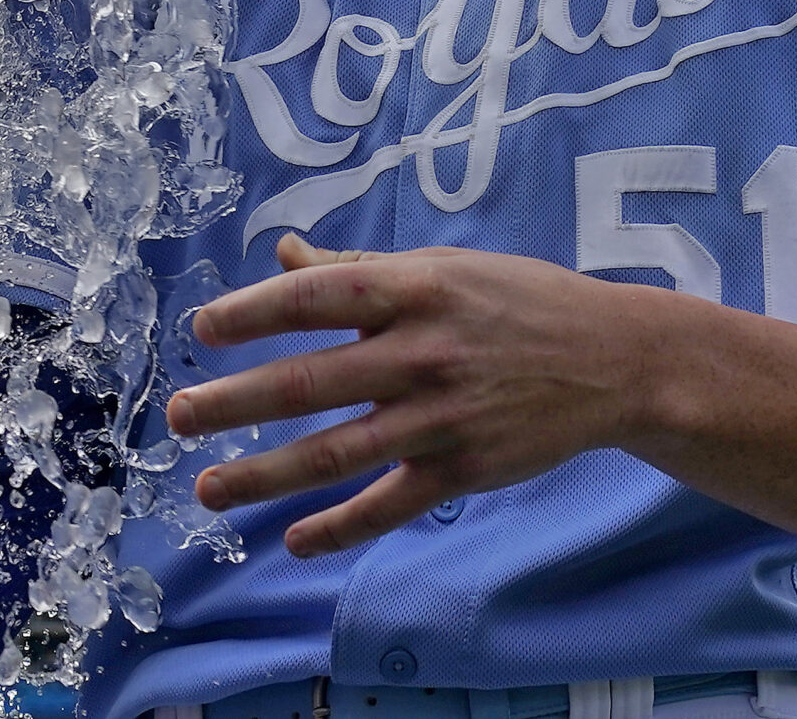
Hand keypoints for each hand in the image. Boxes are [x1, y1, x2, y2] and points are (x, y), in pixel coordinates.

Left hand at [163, 235, 663, 557]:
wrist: (616, 360)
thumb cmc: (518, 301)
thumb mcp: (443, 267)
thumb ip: (358, 268)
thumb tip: (283, 254)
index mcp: (414, 290)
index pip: (316, 297)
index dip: (255, 311)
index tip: (203, 329)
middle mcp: (422, 352)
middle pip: (311, 382)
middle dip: (236, 402)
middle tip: (179, 415)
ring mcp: (442, 417)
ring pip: (337, 453)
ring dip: (265, 476)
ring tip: (207, 489)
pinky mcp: (464, 467)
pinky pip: (390, 504)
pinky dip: (341, 527)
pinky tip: (295, 542)